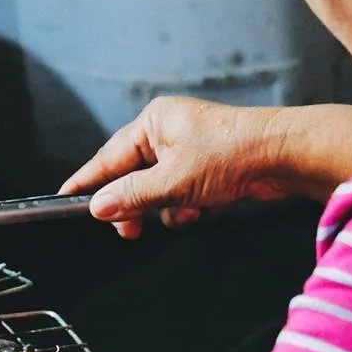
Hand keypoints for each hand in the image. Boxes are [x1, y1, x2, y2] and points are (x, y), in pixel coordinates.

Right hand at [59, 97, 290, 238]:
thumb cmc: (232, 154)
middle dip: (135, 204)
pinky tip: (204, 207)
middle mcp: (168, 131)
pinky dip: (188, 205)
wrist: (284, 155)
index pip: (108, 156)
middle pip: (132, 176)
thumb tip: (99, 206)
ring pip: (158, 189)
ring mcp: (189, 149)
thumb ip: (131, 196)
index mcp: (153, 122)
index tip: (66, 196)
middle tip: (129, 230)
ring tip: (186, 210)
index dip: (88, 180)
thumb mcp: (172, 181)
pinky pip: (182, 192)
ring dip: (167, 207)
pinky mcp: (208, 166)